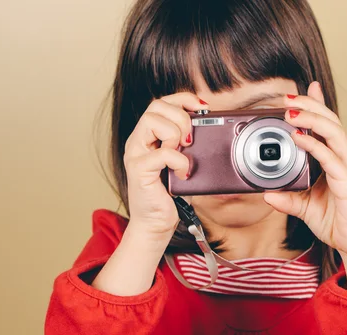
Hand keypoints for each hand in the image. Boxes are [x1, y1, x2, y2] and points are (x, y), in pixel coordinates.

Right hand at [124, 93, 206, 236]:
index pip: (161, 102)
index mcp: (149, 135)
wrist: (156, 223)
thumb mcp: (184, 162)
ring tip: (181, 156)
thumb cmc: (171, 195)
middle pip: (156, 106)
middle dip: (181, 117)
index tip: (202, 108)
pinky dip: (179, 162)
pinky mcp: (138, 169)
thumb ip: (190, 144)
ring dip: (176, 135)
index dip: (183, 99)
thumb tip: (211, 128)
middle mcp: (138, 140)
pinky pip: (162, 153)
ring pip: (154, 121)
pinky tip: (182, 174)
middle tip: (190, 140)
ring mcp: (135, 153)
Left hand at [263, 82, 346, 291]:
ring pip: (334, 132)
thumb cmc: (339, 223)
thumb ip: (288, 198)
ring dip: (311, 118)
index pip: (330, 125)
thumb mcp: (306, 207)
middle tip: (287, 97)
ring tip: (290, 111)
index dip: (319, 104)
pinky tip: (298, 137)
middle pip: (331, 121)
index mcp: (339, 160)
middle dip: (310, 104)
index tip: (306, 88)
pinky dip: (313, 145)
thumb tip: (267, 194)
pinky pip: (330, 157)